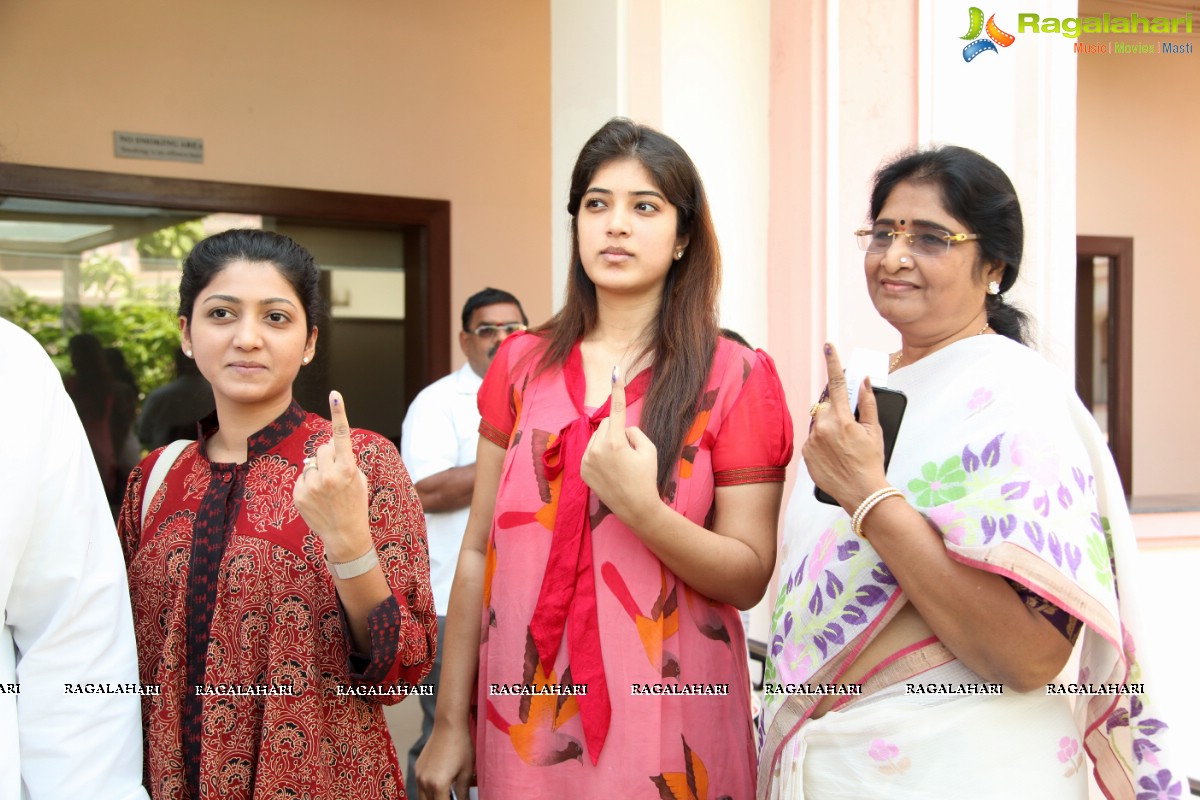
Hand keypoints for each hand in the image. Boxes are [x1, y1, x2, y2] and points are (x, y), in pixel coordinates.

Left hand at [293, 391, 371, 562]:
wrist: (344, 535)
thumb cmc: (354, 503)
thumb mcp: (358, 479)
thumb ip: (343, 460)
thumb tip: (322, 450)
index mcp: (348, 468)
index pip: (341, 435)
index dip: (339, 413)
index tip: (335, 395)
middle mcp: (329, 475)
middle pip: (322, 448)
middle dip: (328, 457)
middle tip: (336, 475)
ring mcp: (312, 485)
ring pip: (310, 463)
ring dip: (317, 471)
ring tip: (326, 491)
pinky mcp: (299, 494)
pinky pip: (302, 477)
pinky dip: (308, 484)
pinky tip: (317, 499)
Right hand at [415, 721, 474, 799]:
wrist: (449, 725)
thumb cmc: (461, 747)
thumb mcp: (466, 772)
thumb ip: (463, 793)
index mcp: (438, 785)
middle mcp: (425, 782)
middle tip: (451, 797)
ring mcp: (419, 775)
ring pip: (422, 797)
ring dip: (433, 799)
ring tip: (446, 794)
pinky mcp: (417, 768)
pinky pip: (420, 786)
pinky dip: (428, 791)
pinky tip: (439, 786)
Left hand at [580, 366, 662, 529]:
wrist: (636, 508)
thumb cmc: (646, 478)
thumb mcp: (650, 450)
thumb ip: (635, 432)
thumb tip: (622, 428)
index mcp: (615, 443)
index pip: (617, 410)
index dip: (618, 390)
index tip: (615, 371)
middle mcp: (597, 449)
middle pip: (607, 424)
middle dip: (617, 431)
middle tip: (628, 452)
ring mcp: (586, 460)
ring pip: (597, 437)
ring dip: (607, 442)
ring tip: (618, 463)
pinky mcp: (582, 469)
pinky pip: (590, 450)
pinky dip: (599, 454)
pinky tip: (609, 470)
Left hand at [803, 344, 888, 514]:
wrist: (860, 493)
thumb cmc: (871, 462)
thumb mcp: (875, 431)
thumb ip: (868, 404)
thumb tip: (864, 381)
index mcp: (842, 419)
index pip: (836, 384)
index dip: (832, 362)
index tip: (828, 346)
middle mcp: (823, 427)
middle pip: (826, 407)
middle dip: (836, 411)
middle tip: (849, 430)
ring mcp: (812, 441)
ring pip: (818, 423)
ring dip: (828, 428)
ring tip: (842, 448)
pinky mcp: (805, 453)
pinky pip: (812, 439)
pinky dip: (821, 443)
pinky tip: (834, 456)